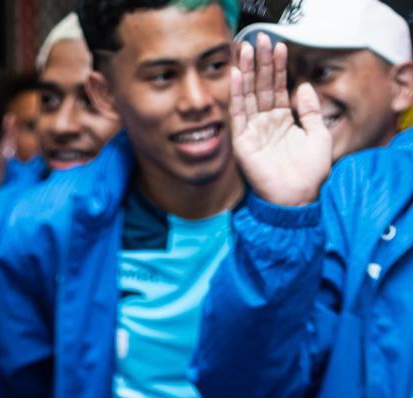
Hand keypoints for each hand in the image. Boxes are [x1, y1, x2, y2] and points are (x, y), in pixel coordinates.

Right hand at [231, 35, 331, 207]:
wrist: (299, 197)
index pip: (278, 88)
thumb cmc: (311, 173)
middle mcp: (266, 125)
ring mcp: (253, 133)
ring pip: (248, 96)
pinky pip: (238, 115)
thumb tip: (302, 86)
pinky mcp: (243, 144)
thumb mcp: (319, 134)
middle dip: (261, 63)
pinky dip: (237, 94)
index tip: (279, 46)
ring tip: (248, 49)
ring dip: (248, 72)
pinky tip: (239, 75)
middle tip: (260, 39)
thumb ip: (311, 109)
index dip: (278, 67)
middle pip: (261, 88)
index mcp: (283, 122)